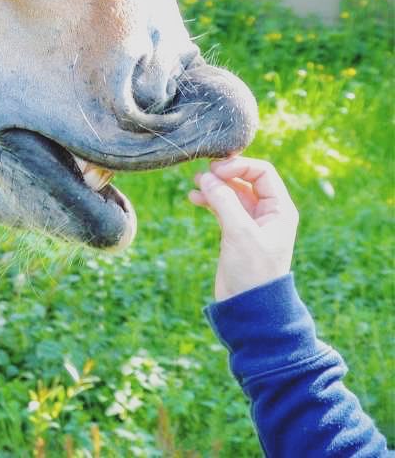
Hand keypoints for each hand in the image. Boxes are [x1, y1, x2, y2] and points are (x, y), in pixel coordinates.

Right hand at [187, 155, 298, 301]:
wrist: (250, 308)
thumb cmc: (253, 272)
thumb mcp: (240, 233)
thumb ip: (224, 200)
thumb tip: (206, 176)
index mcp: (280, 210)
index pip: (262, 172)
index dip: (239, 166)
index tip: (215, 171)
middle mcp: (268, 213)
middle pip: (245, 178)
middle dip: (224, 173)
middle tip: (202, 174)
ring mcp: (251, 222)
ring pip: (232, 191)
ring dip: (214, 185)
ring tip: (195, 185)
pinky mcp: (236, 232)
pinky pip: (222, 205)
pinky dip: (209, 199)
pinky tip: (194, 198)